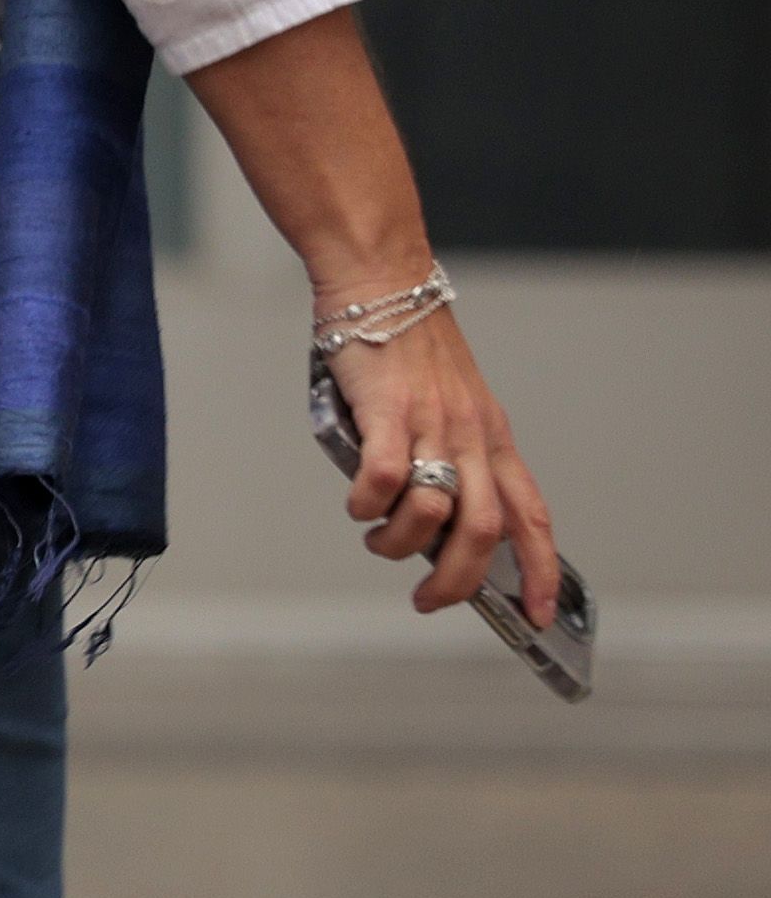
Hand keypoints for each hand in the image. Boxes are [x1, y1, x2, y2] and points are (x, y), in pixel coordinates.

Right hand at [321, 304, 567, 635]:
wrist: (381, 283)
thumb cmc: (403, 346)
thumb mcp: (445, 405)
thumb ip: (443, 454)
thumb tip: (421, 515)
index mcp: (493, 439)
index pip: (531, 517)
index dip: (541, 571)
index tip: (537, 614)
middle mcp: (472, 437)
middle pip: (484, 531)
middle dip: (459, 581)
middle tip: (429, 600)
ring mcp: (433, 425)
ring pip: (434, 512)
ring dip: (400, 544)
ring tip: (377, 539)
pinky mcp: (388, 412)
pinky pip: (384, 478)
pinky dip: (367, 504)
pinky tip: (357, 504)